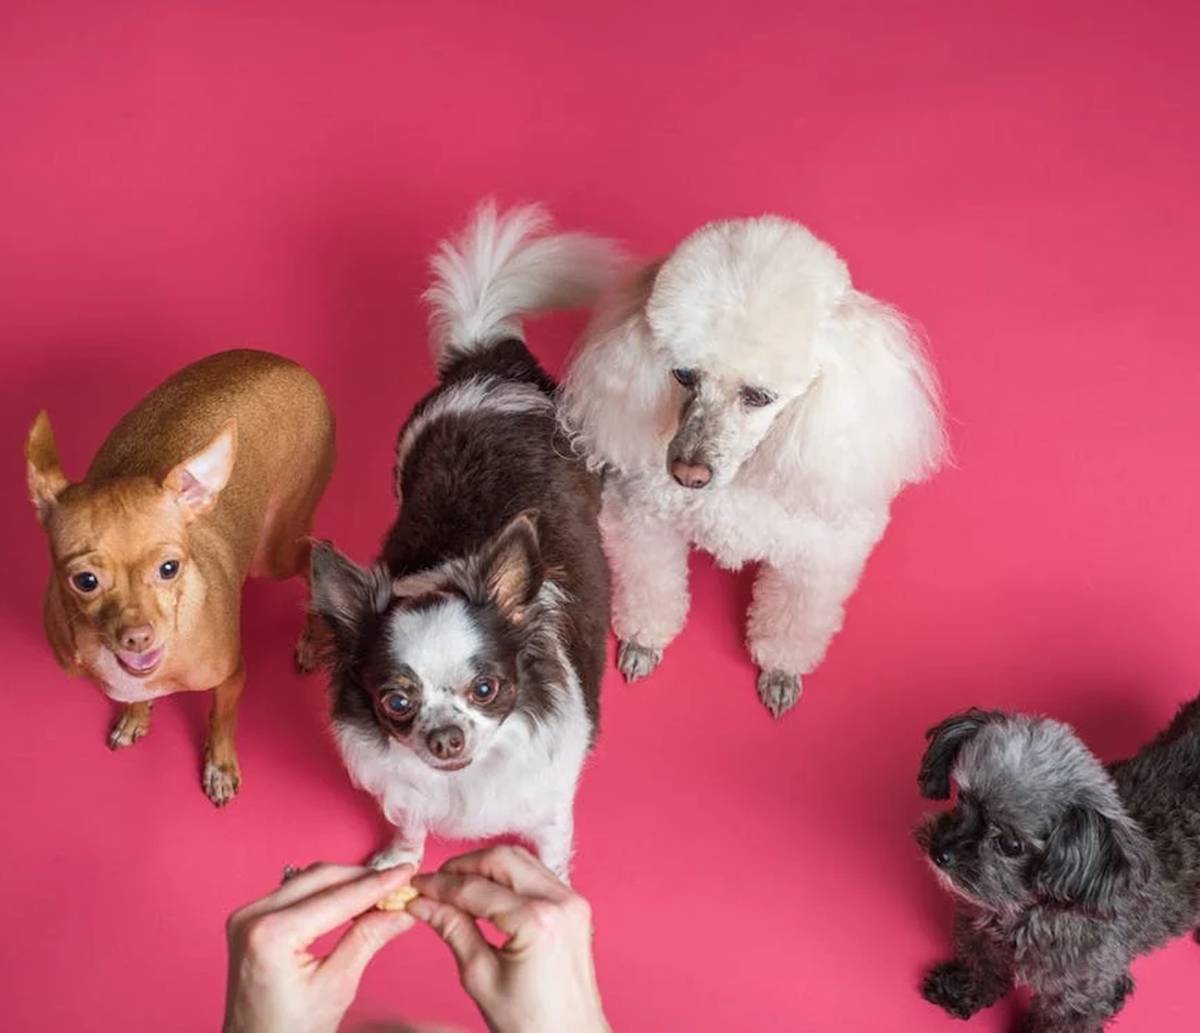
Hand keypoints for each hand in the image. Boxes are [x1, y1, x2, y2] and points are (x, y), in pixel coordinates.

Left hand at [223, 862, 416, 1032]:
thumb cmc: (290, 1032)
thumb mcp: (337, 987)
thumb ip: (368, 939)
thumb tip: (401, 911)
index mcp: (271, 935)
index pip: (337, 897)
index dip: (377, 884)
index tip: (407, 874)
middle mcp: (252, 917)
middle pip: (321, 878)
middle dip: (363, 879)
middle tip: (399, 883)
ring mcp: (247, 916)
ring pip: (309, 880)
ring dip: (346, 882)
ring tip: (380, 893)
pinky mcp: (250, 920)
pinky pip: (295, 892)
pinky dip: (327, 892)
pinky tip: (351, 901)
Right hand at [409, 846, 609, 1032]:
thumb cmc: (530, 1023)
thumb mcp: (480, 977)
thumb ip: (452, 930)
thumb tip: (422, 903)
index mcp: (536, 921)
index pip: (476, 888)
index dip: (440, 885)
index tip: (416, 887)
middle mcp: (560, 902)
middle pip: (502, 859)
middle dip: (463, 866)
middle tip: (434, 883)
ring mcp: (573, 901)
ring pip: (521, 860)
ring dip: (485, 867)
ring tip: (455, 887)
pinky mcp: (576, 906)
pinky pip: (536, 875)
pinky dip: (508, 877)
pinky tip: (485, 893)